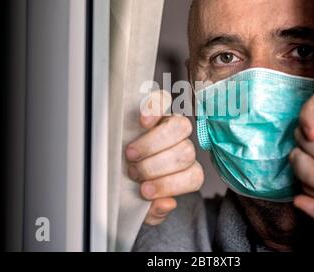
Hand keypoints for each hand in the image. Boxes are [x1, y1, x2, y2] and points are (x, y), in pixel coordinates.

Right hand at [125, 91, 204, 225]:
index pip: (193, 176)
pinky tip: (143, 122)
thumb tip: (167, 203)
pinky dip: (154, 109)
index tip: (145, 191)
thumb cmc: (132, 183)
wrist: (120, 164)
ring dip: (152, 144)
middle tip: (134, 172)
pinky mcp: (158, 107)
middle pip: (186, 152)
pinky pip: (163, 101)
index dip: (170, 185)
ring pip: (179, 127)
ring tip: (131, 155)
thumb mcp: (142, 206)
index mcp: (185, 171)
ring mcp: (171, 124)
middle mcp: (182, 146)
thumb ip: (155, 211)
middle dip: (156, 166)